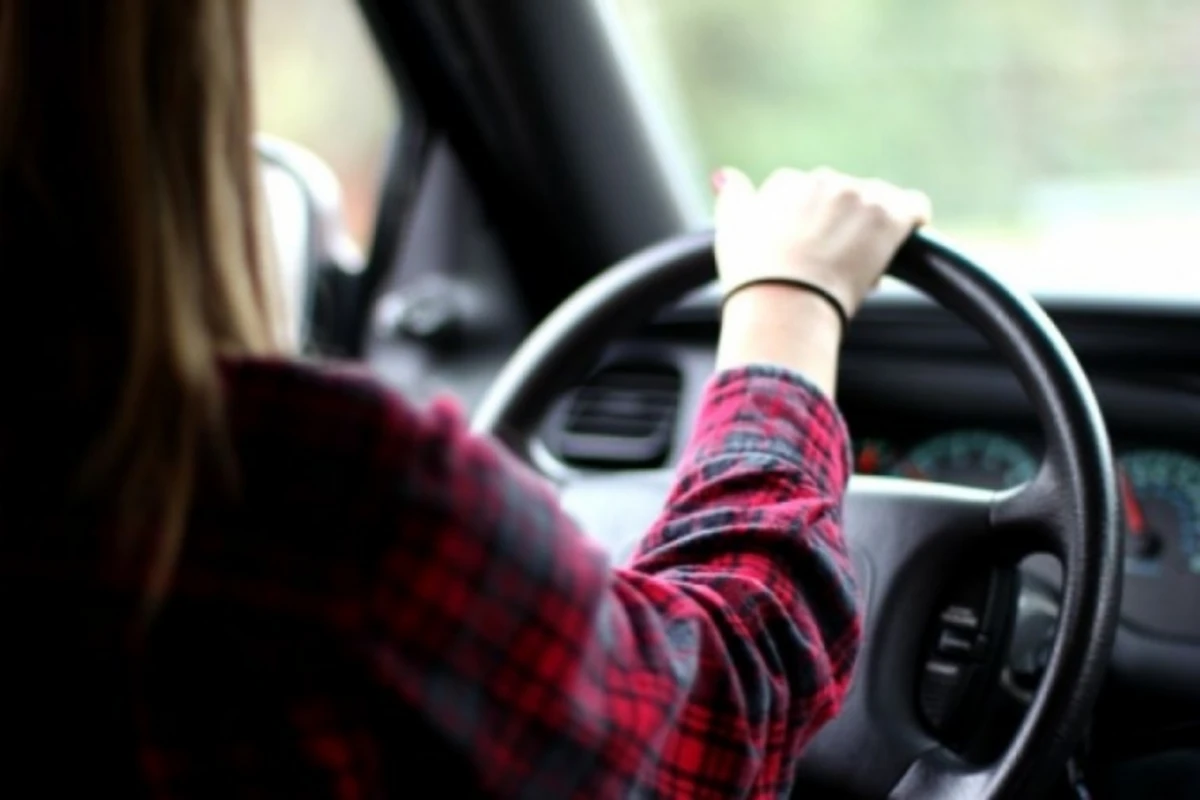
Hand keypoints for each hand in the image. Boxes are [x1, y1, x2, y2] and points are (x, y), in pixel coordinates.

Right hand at [712, 167, 930, 393]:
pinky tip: (906, 239)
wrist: (783, 301)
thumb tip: (726, 176)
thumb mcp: (729, 231)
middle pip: (843, 199)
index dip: (811, 226)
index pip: (806, 195)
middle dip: (842, 226)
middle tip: (833, 266)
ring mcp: (858, 196)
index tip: (808, 254)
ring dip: (872, 227)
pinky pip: (913, 207)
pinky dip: (912, 221)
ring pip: (878, 203)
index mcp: (786, 183)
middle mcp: (823, 180)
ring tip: (862, 264)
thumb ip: (732, 197)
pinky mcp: (889, 216)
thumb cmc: (753, 276)